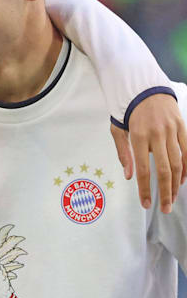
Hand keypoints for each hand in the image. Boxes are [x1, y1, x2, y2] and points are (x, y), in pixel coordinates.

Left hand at [110, 93, 186, 211]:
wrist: (146, 88)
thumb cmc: (127, 112)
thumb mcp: (117, 130)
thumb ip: (123, 153)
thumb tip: (128, 176)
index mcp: (138, 136)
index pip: (144, 169)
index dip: (146, 189)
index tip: (146, 204)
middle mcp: (157, 135)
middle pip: (164, 170)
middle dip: (165, 192)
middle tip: (165, 209)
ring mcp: (172, 131)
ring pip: (179, 163)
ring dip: (176, 183)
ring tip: (173, 198)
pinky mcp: (182, 127)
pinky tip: (183, 180)